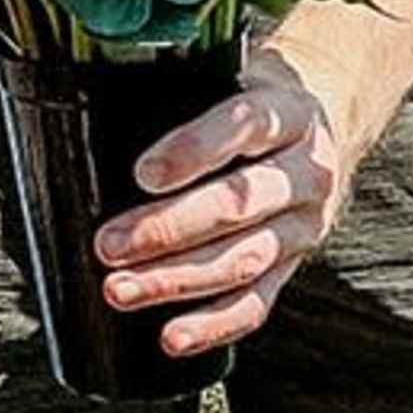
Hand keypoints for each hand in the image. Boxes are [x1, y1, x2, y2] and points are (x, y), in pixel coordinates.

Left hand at [93, 46, 352, 362]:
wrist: (322, 127)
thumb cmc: (252, 102)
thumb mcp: (234, 76)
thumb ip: (182, 90)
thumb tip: (90, 109)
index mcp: (288, 112)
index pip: (245, 126)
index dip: (193, 150)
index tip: (142, 174)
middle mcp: (305, 170)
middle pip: (238, 204)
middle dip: (167, 229)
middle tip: (108, 244)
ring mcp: (304, 223)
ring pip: (243, 259)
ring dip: (176, 280)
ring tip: (120, 290)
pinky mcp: (294, 264)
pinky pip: (257, 302)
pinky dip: (213, 324)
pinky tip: (171, 336)